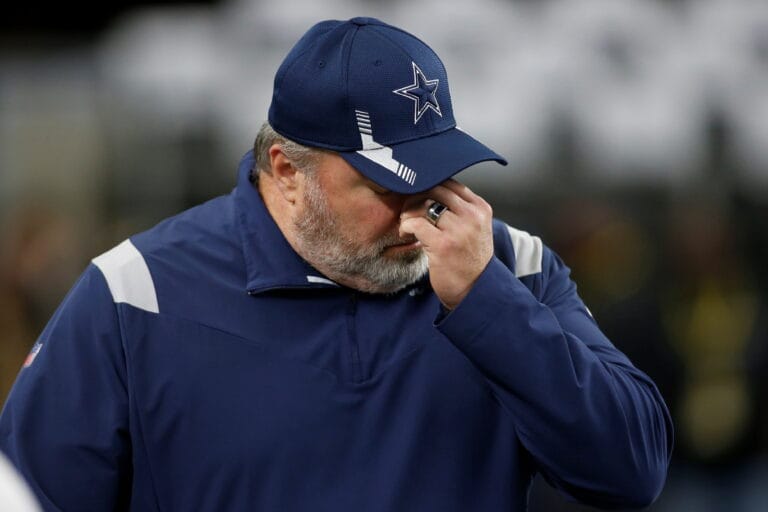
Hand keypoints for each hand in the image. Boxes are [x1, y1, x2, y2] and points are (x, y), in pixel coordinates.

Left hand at [399, 180, 493, 309]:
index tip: (417, 195)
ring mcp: (458, 229)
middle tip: (408, 208)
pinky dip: (406, 225)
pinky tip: (405, 233)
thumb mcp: (475, 228)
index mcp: (480, 208)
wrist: (475, 291)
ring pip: (423, 204)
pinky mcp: (443, 244)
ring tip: (407, 223)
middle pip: (435, 188)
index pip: (449, 182)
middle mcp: (472, 215)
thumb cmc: (470, 260)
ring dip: (408, 212)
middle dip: (416, 196)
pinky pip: (416, 223)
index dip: (428, 185)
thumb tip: (430, 190)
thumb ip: (460, 209)